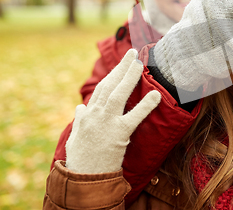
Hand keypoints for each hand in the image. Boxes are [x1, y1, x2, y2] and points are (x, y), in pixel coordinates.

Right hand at [66, 49, 160, 173]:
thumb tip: (80, 107)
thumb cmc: (80, 159)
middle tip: (133, 53)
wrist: (83, 179)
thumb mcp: (75, 137)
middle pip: (109, 85)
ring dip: (129, 77)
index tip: (122, 63)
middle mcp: (95, 115)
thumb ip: (79, 120)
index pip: (101, 88)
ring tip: (140, 64)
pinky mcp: (119, 134)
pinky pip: (135, 116)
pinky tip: (156, 95)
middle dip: (122, 67)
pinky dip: (146, 105)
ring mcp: (106, 123)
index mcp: (87, 114)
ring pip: (118, 94)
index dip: (113, 74)